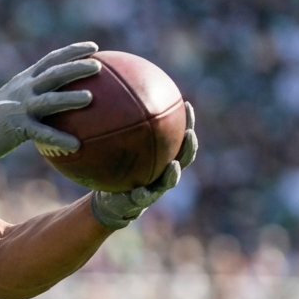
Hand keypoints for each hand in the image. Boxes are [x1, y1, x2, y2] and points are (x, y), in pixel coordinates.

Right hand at [0, 42, 100, 164]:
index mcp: (26, 79)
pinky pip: (42, 133)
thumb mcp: (17, 96)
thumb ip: (38, 91)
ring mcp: (21, 108)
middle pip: (54, 74)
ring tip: (90, 98)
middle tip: (97, 66)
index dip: (73, 51)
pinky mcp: (18, 127)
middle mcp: (25, 89)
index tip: (94, 47)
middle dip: (76, 67)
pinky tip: (76, 145)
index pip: (52, 59)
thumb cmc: (0, 116)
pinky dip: (59, 139)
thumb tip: (67, 93)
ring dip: (70, 98)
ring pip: (50, 100)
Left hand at [90, 102, 197, 229]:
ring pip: (171, 180)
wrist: (109, 199)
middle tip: (189, 133)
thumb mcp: (111, 147)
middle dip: (189, 146)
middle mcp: (164, 171)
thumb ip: (115, 129)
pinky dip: (142, 195)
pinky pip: (143, 198)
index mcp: (162, 155)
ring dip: (174, 173)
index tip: (187, 105)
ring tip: (174, 166)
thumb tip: (110, 95)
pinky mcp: (140, 203)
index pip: (179, 136)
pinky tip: (139, 191)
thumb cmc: (111, 168)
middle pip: (184, 157)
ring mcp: (155, 188)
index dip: (187, 122)